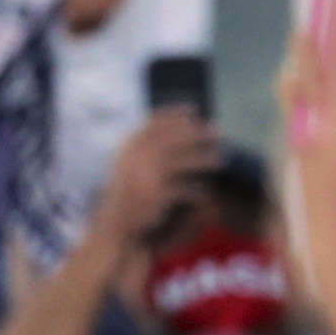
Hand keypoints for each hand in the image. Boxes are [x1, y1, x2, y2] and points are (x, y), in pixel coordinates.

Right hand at [92, 110, 226, 251]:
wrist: (115, 225)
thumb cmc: (128, 192)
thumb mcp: (131, 164)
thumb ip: (148, 145)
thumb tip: (182, 124)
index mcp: (127, 148)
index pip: (154, 122)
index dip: (175, 113)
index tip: (194, 109)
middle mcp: (135, 158)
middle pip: (174, 139)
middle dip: (198, 134)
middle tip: (217, 132)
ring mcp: (146, 176)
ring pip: (184, 162)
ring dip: (205, 159)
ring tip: (221, 160)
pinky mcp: (157, 196)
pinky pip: (185, 188)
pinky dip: (197, 189)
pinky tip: (205, 189)